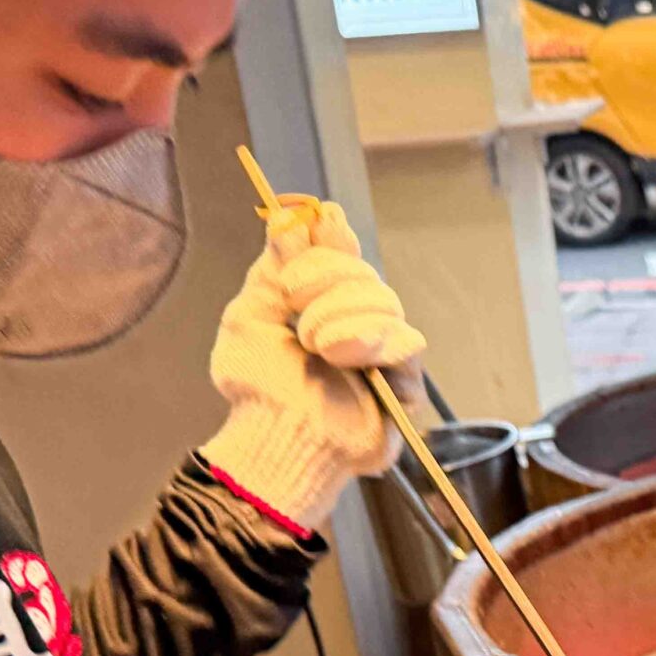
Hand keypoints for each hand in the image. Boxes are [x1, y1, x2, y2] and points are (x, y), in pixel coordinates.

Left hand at [198, 197, 428, 535]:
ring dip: (343, 316)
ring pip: (387, 302)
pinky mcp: (405, 384)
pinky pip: (406, 343)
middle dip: (327, 279)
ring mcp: (383, 351)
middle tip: (293, 305)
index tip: (313, 227)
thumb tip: (287, 218)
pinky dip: (373, 341)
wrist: (272, 437)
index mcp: (320, 300)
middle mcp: (356, 319)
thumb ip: (272, 269)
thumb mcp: (249, 317)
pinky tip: (343, 355)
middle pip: (364, 273)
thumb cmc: (256, 387)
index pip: (341, 250)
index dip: (330, 237)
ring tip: (314, 346)